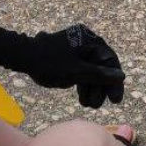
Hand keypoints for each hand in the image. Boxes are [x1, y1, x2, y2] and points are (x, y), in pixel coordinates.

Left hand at [0, 22, 124, 107]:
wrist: (24, 58)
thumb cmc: (49, 63)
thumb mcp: (76, 72)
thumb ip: (99, 75)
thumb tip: (120, 76)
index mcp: (90, 40)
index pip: (110, 61)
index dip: (114, 81)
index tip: (116, 99)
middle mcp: (86, 43)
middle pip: (101, 68)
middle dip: (100, 88)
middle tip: (98, 105)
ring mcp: (78, 51)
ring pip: (91, 72)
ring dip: (92, 90)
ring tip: (88, 105)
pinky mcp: (70, 59)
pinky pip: (82, 73)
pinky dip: (83, 86)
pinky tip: (82, 100)